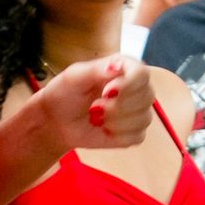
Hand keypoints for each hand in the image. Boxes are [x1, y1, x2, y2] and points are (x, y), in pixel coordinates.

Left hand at [37, 55, 154, 150]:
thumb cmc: (65, 93)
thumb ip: (96, 69)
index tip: (106, 92)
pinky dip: (117, 136)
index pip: (142, 74)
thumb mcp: (74, 77)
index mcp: (124, 67)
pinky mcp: (134, 132)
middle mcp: (136, 87)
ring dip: (115, 122)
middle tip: (94, 107)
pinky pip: (137, 137)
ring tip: (96, 117)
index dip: (127, 85)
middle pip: (146, 97)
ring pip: (143, 119)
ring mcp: (138, 110)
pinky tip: (104, 129)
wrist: (57, 121)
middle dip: (117, 107)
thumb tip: (116, 67)